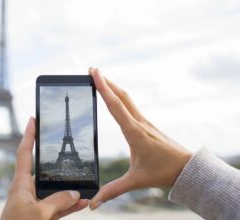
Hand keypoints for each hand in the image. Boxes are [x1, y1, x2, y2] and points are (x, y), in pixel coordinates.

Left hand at [1, 117, 88, 219]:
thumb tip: (76, 193)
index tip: (34, 118)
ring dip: (69, 190)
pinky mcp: (41, 217)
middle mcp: (27, 190)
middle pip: (44, 171)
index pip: (25, 152)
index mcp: (20, 184)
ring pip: (55, 192)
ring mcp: (35, 204)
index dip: (29, 134)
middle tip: (72, 151)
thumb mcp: (39, 215)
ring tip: (85, 183)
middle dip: (59, 164)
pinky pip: (58, 207)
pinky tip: (83, 203)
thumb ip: (58, 202)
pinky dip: (69, 205)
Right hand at [88, 68, 191, 209]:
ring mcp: (144, 121)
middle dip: (106, 81)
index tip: (94, 74)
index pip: (115, 106)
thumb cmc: (162, 171)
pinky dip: (120, 96)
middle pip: (121, 95)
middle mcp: (139, 122)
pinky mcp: (146, 124)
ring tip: (100, 79)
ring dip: (113, 87)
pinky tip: (116, 98)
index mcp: (134, 132)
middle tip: (92, 70)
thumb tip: (94, 202)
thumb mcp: (135, 181)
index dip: (103, 88)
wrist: (186, 168)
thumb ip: (113, 190)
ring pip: (126, 98)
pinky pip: (131, 105)